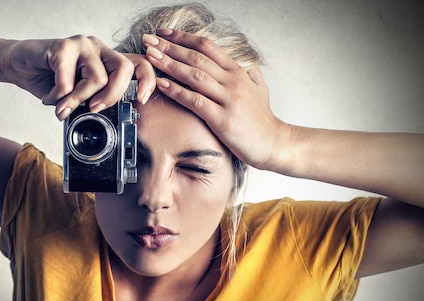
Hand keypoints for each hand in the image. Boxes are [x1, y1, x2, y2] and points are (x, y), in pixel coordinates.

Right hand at [0, 36, 155, 119]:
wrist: (17, 65)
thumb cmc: (48, 80)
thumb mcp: (76, 96)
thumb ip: (91, 101)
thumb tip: (103, 119)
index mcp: (106, 60)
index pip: (138, 64)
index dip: (147, 81)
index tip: (140, 101)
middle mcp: (99, 49)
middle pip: (124, 69)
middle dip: (112, 95)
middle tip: (93, 109)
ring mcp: (82, 45)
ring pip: (97, 78)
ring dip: (77, 100)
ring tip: (62, 107)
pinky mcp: (62, 46)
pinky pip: (68, 81)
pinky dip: (57, 96)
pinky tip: (48, 97)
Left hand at [142, 29, 288, 169]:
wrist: (275, 144)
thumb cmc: (263, 122)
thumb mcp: (261, 92)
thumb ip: (252, 78)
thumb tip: (249, 69)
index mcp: (238, 73)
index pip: (207, 47)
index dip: (184, 38)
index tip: (164, 33)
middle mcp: (232, 81)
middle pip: (196, 57)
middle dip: (169, 47)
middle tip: (148, 40)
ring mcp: (228, 99)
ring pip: (194, 75)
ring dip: (169, 64)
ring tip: (150, 57)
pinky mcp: (223, 119)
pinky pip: (195, 101)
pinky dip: (176, 91)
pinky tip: (161, 84)